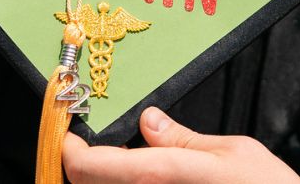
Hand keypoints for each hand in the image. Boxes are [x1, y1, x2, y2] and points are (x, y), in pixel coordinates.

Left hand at [62, 107, 299, 183]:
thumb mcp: (231, 152)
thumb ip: (182, 139)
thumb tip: (149, 121)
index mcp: (159, 177)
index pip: (87, 166)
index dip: (68, 149)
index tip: (67, 133)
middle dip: (85, 163)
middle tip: (92, 143)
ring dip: (106, 179)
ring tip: (121, 158)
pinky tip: (147, 180)